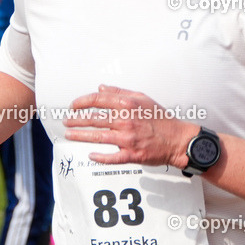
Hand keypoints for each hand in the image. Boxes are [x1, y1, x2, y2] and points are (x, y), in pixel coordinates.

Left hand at [63, 85, 195, 168]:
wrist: (178, 139)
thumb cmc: (161, 119)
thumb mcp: (143, 98)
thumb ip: (120, 92)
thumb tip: (101, 87)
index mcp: (128, 105)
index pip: (98, 100)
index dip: (82, 102)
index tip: (73, 106)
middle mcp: (126, 120)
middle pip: (94, 119)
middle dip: (76, 120)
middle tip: (66, 121)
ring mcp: (128, 138)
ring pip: (98, 137)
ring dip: (80, 136)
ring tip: (69, 135)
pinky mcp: (132, 154)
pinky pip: (112, 157)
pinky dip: (100, 157)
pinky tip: (90, 155)